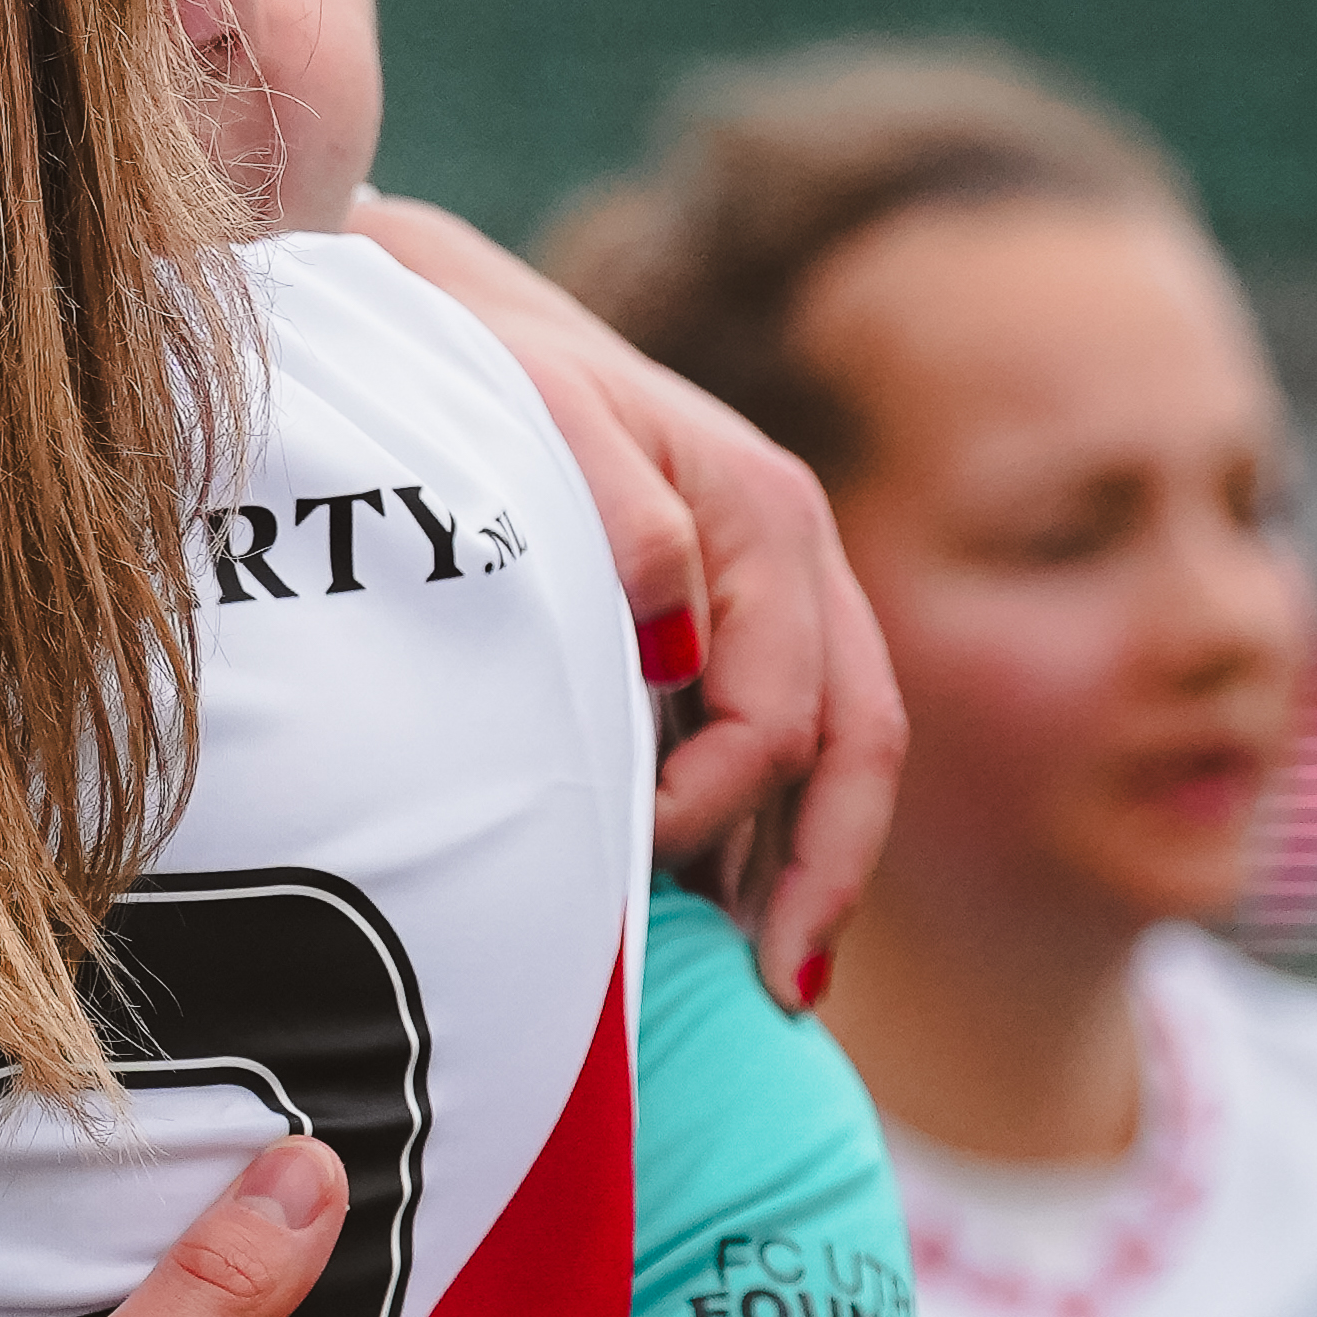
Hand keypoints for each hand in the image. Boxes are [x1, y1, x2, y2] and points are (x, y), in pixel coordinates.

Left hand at [349, 189, 903, 1002]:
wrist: (457, 321)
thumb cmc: (483, 375)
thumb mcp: (534, 420)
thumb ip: (616, 522)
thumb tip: (681, 637)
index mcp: (765, 514)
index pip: (782, 712)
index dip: (722, 812)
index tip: (641, 875)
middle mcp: (799, 555)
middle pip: (859, 745)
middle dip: (825, 875)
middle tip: (782, 996)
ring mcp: (784, 589)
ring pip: (846, 753)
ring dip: (815, 867)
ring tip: (774, 982)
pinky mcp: (747, 618)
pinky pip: (799, 738)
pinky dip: (783, 827)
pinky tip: (742, 908)